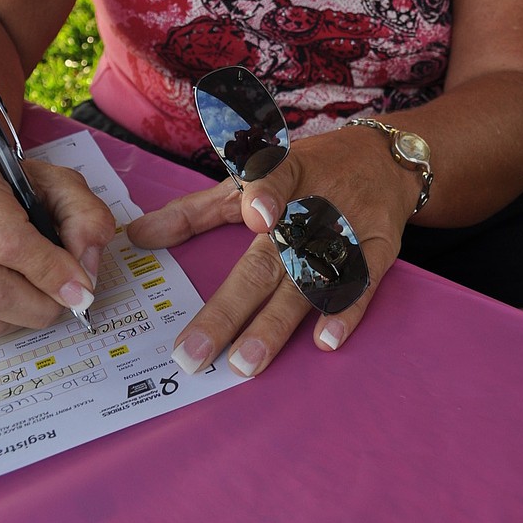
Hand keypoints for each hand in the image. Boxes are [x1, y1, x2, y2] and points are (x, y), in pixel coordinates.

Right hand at [0, 150, 114, 338]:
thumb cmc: (7, 187)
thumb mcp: (54, 183)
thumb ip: (83, 214)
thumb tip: (87, 264)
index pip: (9, 241)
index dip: (51, 270)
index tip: (81, 287)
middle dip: (43, 303)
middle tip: (71, 299)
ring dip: (26, 315)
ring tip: (41, 290)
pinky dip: (3, 320)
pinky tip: (13, 294)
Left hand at [127, 130, 417, 377]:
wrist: (384, 160)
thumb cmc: (308, 171)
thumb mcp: (252, 178)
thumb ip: (197, 210)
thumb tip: (138, 236)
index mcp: (283, 176)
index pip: (274, 180)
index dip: (266, 194)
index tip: (255, 217)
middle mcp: (312, 207)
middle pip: (269, 260)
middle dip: (231, 307)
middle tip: (195, 352)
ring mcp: (346, 233)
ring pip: (306, 284)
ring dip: (278, 325)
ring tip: (246, 363)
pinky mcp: (377, 250)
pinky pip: (360, 285)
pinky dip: (345, 312)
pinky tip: (325, 341)